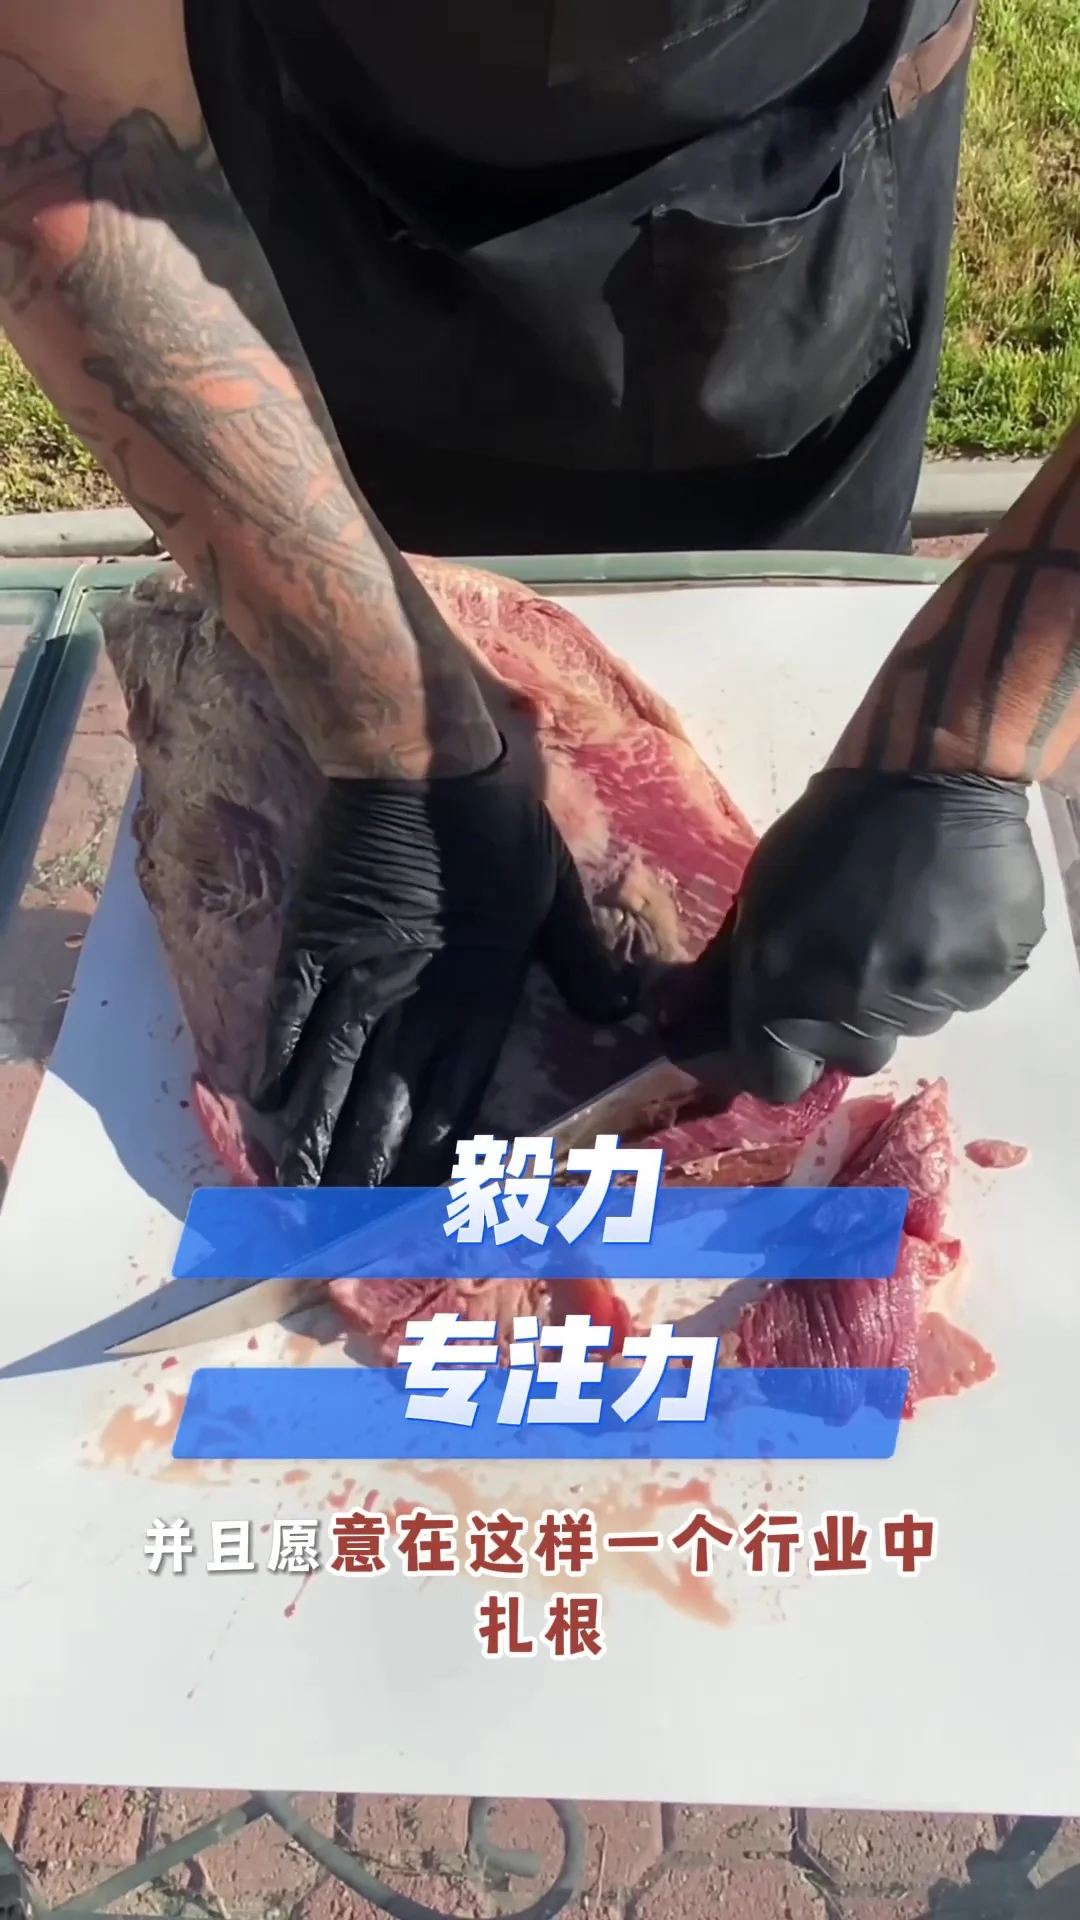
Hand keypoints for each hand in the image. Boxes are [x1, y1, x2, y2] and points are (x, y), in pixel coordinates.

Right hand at [252, 740, 636, 1183]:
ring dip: (317, 1135)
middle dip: (369, 1169)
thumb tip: (618, 1016)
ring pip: (332, 1072)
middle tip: (350, 1233)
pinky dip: (279, 1059)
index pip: (455, 1094)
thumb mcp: (558, 890)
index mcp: (482, 991)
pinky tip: (268, 1105)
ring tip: (302, 1194)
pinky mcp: (315, 939)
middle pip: (386, 1099)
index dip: (437, 1155)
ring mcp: (358, 972)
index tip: (425, 1209)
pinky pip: (291, 1012)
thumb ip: (582, 958)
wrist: (423, 755)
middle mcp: (416, 997)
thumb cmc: (500, 822)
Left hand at [659, 768, 1045, 1103]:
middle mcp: (854, 1011)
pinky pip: (964, 994)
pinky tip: (947, 913)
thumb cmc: (829, 830)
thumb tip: (687, 1019)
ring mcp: (927, 999)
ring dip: (902, 987)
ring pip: (911, 1023)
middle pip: (852, 1056)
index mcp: (784, 994)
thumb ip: (735, 970)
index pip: (777, 1083)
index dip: (780, 1062)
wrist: (931, 778)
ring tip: (906, 920)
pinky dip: (954, 964)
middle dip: (848, 1022)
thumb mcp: (760, 896)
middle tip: (855, 960)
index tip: (787, 1038)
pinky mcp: (986, 978)